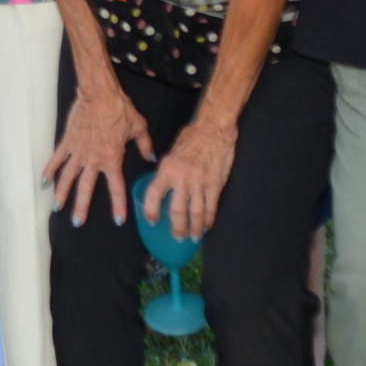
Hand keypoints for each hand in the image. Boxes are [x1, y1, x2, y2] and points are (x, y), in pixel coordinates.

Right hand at [41, 67, 153, 226]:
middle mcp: (93, 158)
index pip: (116, 187)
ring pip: (68, 176)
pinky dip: (50, 169)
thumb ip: (145, 145)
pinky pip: (57, 158)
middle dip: (81, 206)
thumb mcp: (139, 127)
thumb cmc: (120, 109)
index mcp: (112, 158)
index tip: (118, 220)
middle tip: (77, 222)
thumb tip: (151, 157)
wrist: (99, 93)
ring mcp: (78, 150)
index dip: (118, 205)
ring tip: (57, 207)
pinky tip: (44, 181)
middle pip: (86, 187)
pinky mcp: (68, 140)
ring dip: (62, 192)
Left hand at [143, 116, 237, 240]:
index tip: (152, 222)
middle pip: (176, 210)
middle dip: (177, 227)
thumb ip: (168, 170)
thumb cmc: (193, 136)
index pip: (153, 194)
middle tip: (177, 237)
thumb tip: (163, 184)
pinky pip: (211, 206)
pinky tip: (208, 225)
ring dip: (194, 227)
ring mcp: (199, 181)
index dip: (151, 211)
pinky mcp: (215, 183)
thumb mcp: (172, 151)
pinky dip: (209, 219)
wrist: (214, 128)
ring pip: (195, 212)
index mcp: (167, 168)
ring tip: (194, 236)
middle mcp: (181, 177)